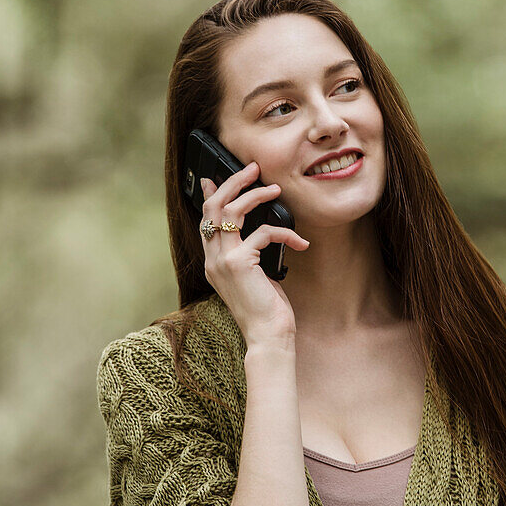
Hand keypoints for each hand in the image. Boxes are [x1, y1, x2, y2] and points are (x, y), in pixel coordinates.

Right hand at [199, 162, 308, 345]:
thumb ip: (250, 253)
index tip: (217, 177)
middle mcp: (212, 259)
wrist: (268, 337)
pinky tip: (300, 243)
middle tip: (253, 169)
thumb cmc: (266, 309)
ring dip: (254, 195)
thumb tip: (257, 232)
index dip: (212, 195)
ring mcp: (222, 261)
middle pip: (213, 207)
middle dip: (233, 182)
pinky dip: (284, 233)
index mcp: (213, 261)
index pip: (205, 219)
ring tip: (275, 189)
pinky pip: (263, 233)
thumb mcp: (255, 275)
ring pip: (230, 212)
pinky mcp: (239, 264)